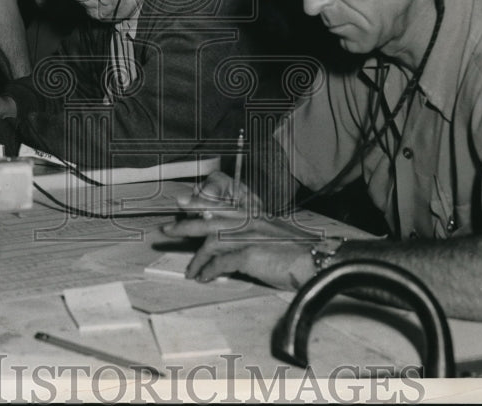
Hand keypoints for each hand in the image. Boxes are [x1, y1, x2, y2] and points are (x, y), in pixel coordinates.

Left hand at [163, 170, 315, 288]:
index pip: (222, 204)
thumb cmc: (297, 252)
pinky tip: (205, 278)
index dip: (200, 202)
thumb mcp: (274, 234)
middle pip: (209, 219)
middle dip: (185, 225)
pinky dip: (210, 271)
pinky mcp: (249, 254)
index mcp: (254, 214)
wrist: (315, 261)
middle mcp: (249, 221)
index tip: (184, 201)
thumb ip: (254, 233)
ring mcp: (248, 236)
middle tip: (166, 229)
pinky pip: (220, 263)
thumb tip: (233, 242)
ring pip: (211, 242)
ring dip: (197, 260)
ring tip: (190, 272)